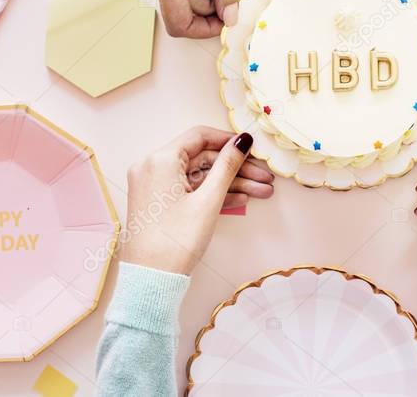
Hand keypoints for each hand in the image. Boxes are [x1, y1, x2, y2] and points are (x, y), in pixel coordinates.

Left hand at [122, 127, 273, 274]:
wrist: (151, 280)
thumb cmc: (176, 240)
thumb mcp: (208, 200)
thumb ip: (227, 166)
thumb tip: (243, 140)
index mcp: (160, 160)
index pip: (199, 136)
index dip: (229, 140)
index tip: (253, 149)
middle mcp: (153, 167)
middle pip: (203, 158)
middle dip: (236, 168)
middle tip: (265, 177)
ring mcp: (155, 186)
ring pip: (199, 176)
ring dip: (230, 183)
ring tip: (262, 192)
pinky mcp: (159, 203)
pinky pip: (190, 190)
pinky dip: (212, 194)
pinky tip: (240, 200)